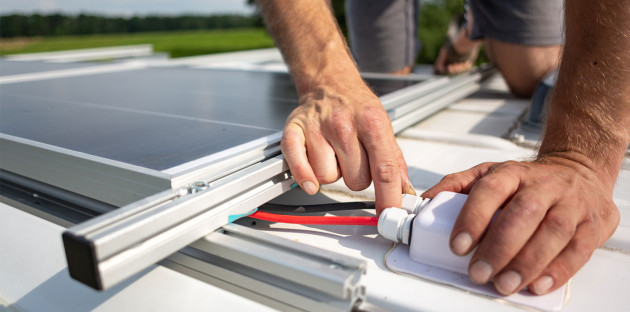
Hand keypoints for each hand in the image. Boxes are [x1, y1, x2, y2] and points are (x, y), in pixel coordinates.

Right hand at [282, 80, 412, 212]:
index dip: (388, 197)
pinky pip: (299, 167)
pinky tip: (310, 176)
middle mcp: (344, 124)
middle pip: (355, 180)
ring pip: (328, 178)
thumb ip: (394, 161)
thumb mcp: (383, 127)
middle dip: (356, 177)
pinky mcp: (294, 131)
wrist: (329, 82)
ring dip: (331, 173)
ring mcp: (317, 128)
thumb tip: (405, 191)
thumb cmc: (356, 106)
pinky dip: (304, 176)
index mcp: (372, 123)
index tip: (389, 214)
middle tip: (353, 158)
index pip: (384, 169)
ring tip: (333, 153)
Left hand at [422, 155, 618, 294]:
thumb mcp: (491, 174)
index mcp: (512, 173)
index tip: (458, 245)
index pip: (490, 190)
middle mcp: (543, 185)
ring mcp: (571, 203)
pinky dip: (558, 270)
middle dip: (499, 247)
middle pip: (523, 213)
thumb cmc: (527, 180)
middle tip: (479, 272)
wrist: (578, 170)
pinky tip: (537, 284)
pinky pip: (579, 248)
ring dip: (527, 262)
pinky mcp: (593, 223)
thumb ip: (457, 185)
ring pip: (553, 231)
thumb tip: (427, 201)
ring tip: (504, 283)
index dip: (473, 217)